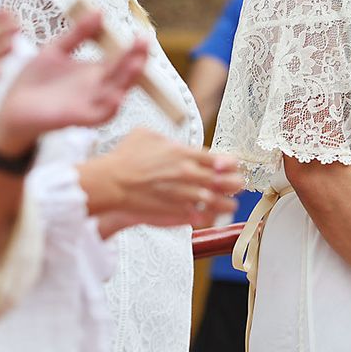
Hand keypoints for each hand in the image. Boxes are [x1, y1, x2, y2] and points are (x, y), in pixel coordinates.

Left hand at [0, 10, 149, 154]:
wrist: (13, 106)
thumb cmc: (36, 80)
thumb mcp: (56, 50)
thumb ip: (78, 34)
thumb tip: (99, 12)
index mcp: (94, 72)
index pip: (119, 60)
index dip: (132, 50)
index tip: (141, 36)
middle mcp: (96, 88)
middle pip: (122, 74)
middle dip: (135, 60)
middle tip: (143, 44)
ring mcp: (88, 104)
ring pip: (115, 93)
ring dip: (127, 81)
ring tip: (137, 65)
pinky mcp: (77, 118)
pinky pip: (99, 116)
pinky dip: (110, 108)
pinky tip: (117, 97)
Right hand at [77, 127, 241, 231]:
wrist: (111, 182)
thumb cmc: (124, 157)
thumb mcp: (146, 134)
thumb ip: (164, 137)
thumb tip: (171, 141)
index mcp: (185, 153)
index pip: (220, 159)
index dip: (231, 164)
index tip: (234, 166)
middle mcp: (188, 174)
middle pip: (224, 181)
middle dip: (236, 183)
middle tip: (239, 185)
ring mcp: (183, 194)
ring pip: (217, 201)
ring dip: (227, 203)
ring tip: (231, 204)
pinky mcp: (175, 211)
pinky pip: (201, 217)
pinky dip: (209, 217)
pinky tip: (211, 216)